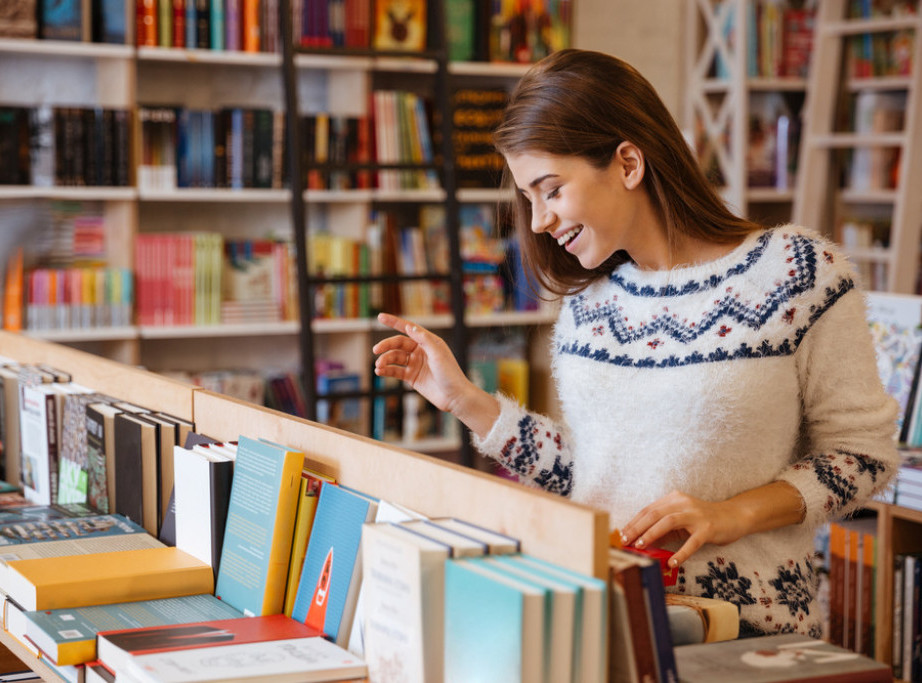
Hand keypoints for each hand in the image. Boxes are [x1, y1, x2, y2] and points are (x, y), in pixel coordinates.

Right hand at [372, 312, 475, 415]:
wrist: (454, 397)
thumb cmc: (450, 374)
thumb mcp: (438, 354)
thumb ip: (423, 340)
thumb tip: (409, 327)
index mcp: (429, 342)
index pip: (408, 328)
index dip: (394, 322)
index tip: (380, 317)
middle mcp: (421, 351)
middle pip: (398, 344)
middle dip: (386, 346)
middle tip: (375, 350)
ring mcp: (415, 364)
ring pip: (395, 358)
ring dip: (385, 360)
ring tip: (378, 366)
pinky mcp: (412, 377)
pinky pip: (396, 371)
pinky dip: (387, 370)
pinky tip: (380, 372)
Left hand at [619, 490, 750, 568]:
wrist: (733, 516)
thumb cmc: (703, 521)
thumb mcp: (680, 522)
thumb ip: (662, 530)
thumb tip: (641, 542)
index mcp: (674, 499)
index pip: (648, 510)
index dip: (633, 522)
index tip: (620, 535)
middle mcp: (683, 504)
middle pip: (654, 513)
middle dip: (636, 528)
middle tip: (624, 541)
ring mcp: (696, 515)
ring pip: (668, 522)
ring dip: (651, 534)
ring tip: (640, 547)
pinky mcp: (708, 529)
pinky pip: (692, 542)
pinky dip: (680, 552)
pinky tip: (671, 562)